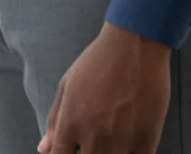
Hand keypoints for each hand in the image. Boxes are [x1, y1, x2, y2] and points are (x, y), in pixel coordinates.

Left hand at [40, 23, 170, 153]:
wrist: (133, 47)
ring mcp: (121, 141)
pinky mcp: (146, 140)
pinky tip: (128, 146)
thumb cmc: (97, 63)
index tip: (69, 149)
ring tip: (109, 141)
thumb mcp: (67, 87)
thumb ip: (54, 121)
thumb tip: (43, 149)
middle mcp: (93, 136)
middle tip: (91, 142)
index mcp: (70, 123)